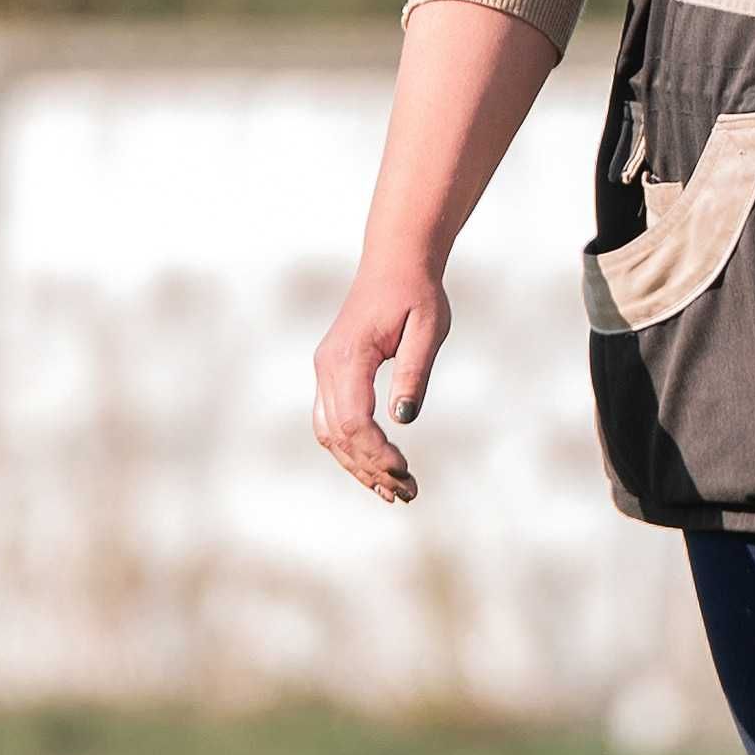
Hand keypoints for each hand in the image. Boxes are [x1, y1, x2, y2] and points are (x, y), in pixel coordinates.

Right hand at [314, 251, 449, 504]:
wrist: (396, 261)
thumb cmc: (416, 291)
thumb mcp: (428, 327)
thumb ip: (414, 372)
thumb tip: (403, 420)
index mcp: (348, 356)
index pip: (351, 420)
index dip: (376, 453)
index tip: (405, 471)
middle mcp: (328, 366)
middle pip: (336, 435)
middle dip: (370, 469)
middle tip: (407, 493)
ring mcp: (326, 371)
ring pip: (329, 434)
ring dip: (358, 466)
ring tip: (395, 491)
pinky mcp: (333, 374)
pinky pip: (332, 421)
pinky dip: (352, 449)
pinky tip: (378, 468)